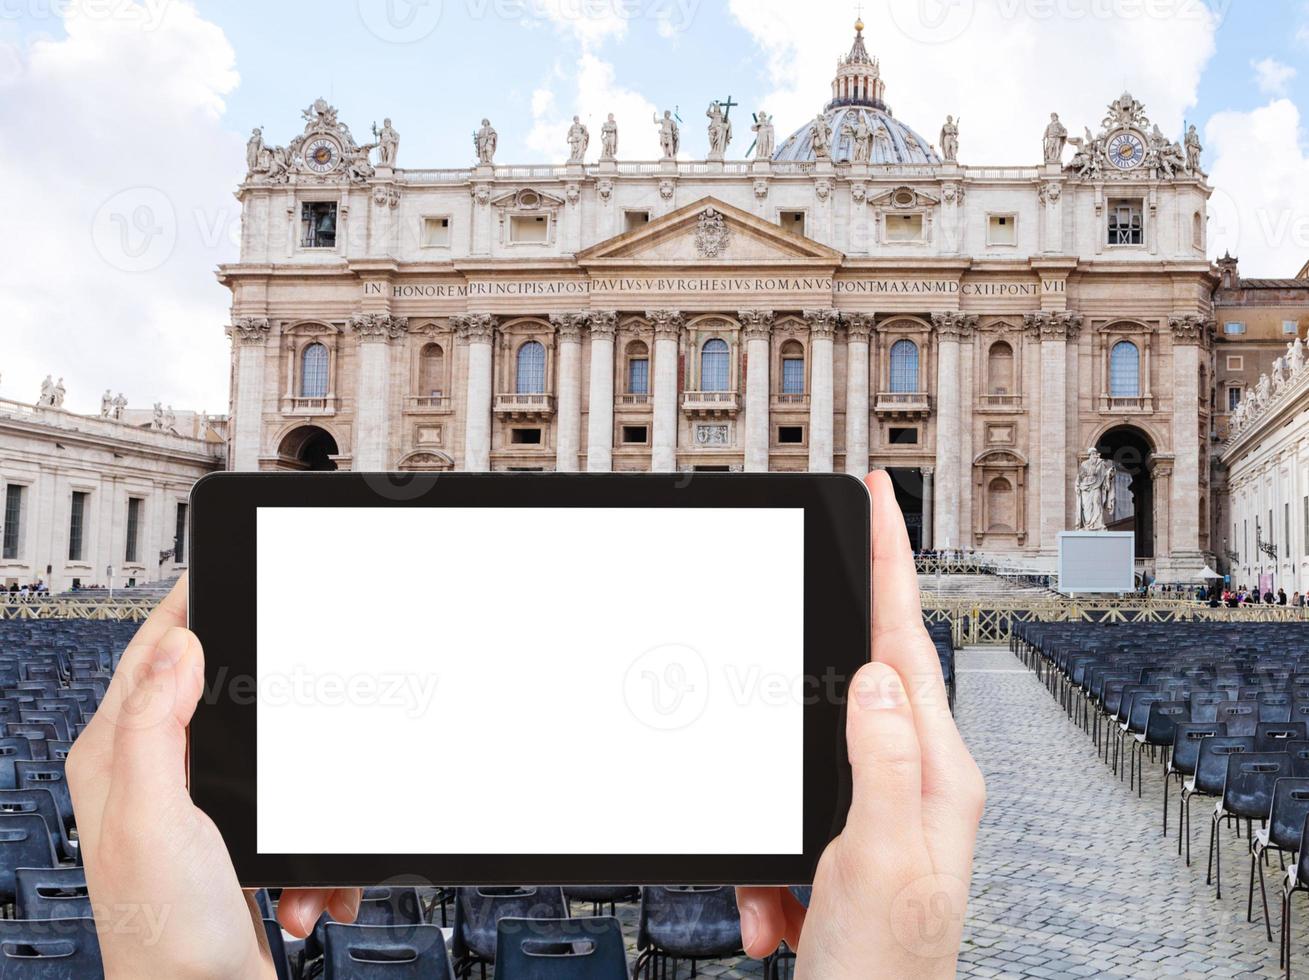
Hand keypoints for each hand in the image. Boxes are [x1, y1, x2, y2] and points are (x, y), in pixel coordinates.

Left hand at [67, 574, 359, 978]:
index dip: (185, 607)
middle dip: (271, 709)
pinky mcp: (235, 844)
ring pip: (268, 757)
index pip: (149, 655)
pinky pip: (293, 814)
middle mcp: (150, 779)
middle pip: (216, 696)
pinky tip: (304, 892)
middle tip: (300, 685)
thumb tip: (176, 646)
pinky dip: (310, 854)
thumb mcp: (158, 819)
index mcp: (117, 760)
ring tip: (296, 852)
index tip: (220, 570)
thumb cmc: (164, 938)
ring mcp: (195, 811)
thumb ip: (156, 727)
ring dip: (302, 801)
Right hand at [737, 472, 985, 978]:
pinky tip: (775, 915)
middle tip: (792, 625)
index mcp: (934, 774)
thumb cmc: (888, 972)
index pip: (907, 642)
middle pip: (855, 684)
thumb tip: (872, 676)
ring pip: (804, 758)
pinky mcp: (841, 846)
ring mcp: (878, 814)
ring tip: (778, 899)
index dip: (892, 562)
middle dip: (802, 683)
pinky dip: (766, 870)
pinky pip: (786, 821)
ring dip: (772, 823)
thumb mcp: (879, 860)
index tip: (880, 499)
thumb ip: (880, 760)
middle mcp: (914, 783)